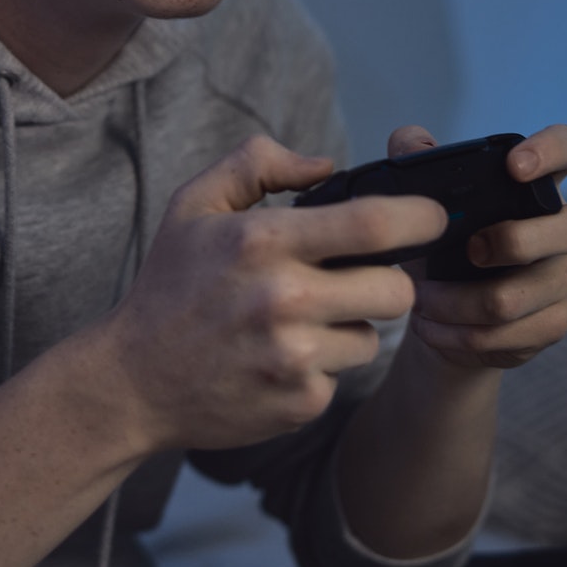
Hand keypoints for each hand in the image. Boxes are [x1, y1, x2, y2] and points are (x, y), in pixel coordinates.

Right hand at [97, 135, 447, 453]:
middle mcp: (283, 301)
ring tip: (299, 322)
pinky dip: (320, 367)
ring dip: (350, 327)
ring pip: (372, 337)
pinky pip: (341, 375)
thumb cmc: (169, 287)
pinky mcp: (299, 402)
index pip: (374, 225)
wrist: (131, 381)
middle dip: (388, 281)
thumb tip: (326, 164)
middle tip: (357, 278)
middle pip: (397, 291)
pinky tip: (277, 359)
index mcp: (263, 243)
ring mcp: (293, 359)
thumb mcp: (194, 205)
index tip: (434, 217)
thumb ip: (257, 164)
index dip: (421, 218)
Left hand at [389, 124, 566, 370]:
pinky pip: (511, 333)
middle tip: (467, 250)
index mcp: (535, 186)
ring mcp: (565, 277)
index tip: (514, 167)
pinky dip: (460, 333)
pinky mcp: (554, 322)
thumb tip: (409, 141)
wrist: (441, 317)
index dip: (554, 150)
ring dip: (459, 302)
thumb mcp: (421, 206)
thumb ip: (414, 163)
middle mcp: (564, 228)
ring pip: (522, 294)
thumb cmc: (439, 248)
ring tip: (422, 300)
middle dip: (515, 240)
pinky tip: (434, 328)